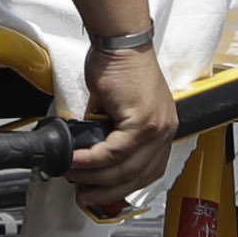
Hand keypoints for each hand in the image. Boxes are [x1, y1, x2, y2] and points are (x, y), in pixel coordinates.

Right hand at [68, 44, 179, 216]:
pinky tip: (75, 161)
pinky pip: (114, 151)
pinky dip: (92, 160)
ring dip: (95, 177)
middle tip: (84, 195)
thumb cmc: (119, 65)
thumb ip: (110, 133)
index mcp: (162, 128)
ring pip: (125, 167)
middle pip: (137, 175)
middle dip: (107, 191)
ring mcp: (156, 127)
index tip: (101, 193)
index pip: (148, 170)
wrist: (120, 41)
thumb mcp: (118, 108)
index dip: (123, 187)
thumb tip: (90, 156)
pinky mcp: (142, 120)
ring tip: (72, 176)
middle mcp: (165, 130)